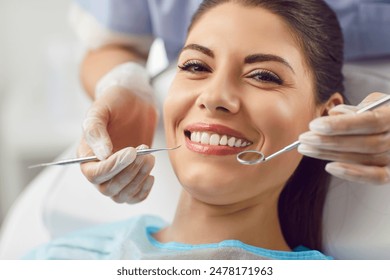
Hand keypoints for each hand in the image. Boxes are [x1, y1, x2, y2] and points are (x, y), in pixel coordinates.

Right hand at [78, 86, 157, 201]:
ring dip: (138, 180)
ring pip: (122, 195)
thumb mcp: (101, 109)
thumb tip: (102, 155)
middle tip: (144, 154)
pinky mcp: (131, 176)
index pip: (94, 174)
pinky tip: (150, 175)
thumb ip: (96, 130)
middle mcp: (99, 169)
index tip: (131, 151)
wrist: (133, 101)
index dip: (113, 167)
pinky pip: (134, 197)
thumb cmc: (114, 102)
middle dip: (129, 173)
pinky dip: (143, 191)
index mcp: (86, 155)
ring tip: (150, 159)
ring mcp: (116, 175)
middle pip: (108, 189)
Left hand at [298, 92, 389, 183]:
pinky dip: (352, 173)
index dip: (341, 125)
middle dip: (329, 141)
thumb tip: (335, 113)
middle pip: (364, 143)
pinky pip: (375, 177)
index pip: (370, 121)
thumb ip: (354, 109)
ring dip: (330, 154)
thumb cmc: (379, 113)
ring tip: (307, 148)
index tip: (314, 125)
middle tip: (304, 138)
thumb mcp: (371, 103)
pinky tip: (329, 167)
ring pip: (364, 159)